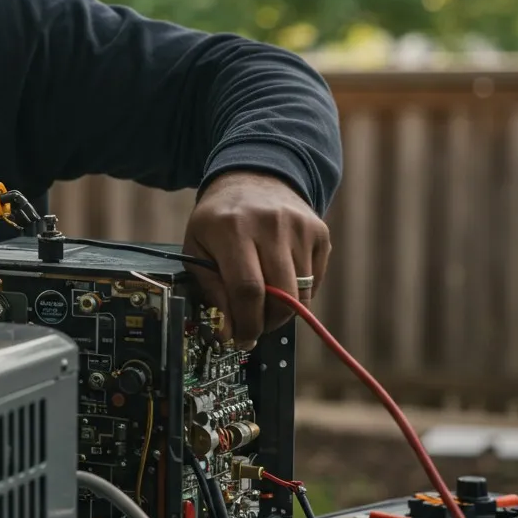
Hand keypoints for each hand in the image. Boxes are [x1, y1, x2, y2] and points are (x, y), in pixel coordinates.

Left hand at [182, 171, 330, 349]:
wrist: (253, 177)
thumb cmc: (219, 219)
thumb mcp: (197, 248)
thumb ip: (211, 290)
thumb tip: (228, 333)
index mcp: (232, 228)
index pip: (247, 289)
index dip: (246, 323)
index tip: (241, 339)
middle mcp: (270, 225)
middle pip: (280, 295)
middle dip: (267, 323)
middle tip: (254, 328)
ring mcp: (299, 227)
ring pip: (301, 293)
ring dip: (283, 310)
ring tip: (264, 304)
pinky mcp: (319, 232)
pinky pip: (315, 280)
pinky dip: (299, 292)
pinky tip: (279, 279)